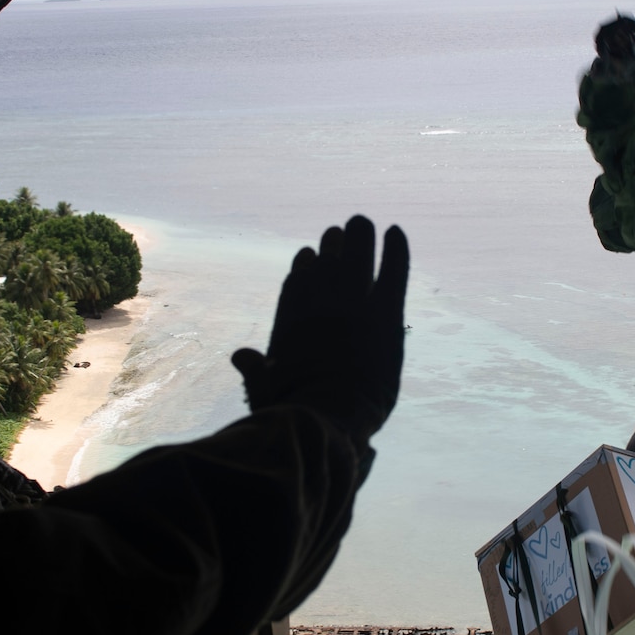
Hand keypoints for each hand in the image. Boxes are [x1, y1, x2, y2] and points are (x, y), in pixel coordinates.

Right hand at [232, 215, 408, 441]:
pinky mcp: (384, 312)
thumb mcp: (265, 390)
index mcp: (291, 322)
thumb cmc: (294, 411)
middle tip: (339, 231)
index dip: (304, 269)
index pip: (298, 286)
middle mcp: (319, 305)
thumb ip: (254, 371)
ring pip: (357, 257)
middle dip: (332, 245)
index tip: (308, 256)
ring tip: (359, 222)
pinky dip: (397, 249)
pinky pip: (394, 271)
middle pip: (326, 263)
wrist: (329, 413)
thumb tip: (238, 355)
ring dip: (358, 236)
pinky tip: (396, 230)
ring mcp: (351, 304)